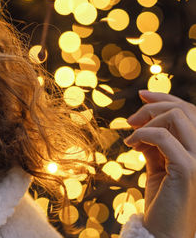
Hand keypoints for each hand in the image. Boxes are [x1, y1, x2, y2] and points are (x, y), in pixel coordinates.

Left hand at [124, 90, 195, 237]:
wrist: (164, 232)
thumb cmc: (162, 199)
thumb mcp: (158, 165)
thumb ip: (155, 143)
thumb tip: (141, 123)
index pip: (190, 112)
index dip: (165, 98)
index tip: (141, 95)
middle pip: (183, 110)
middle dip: (153, 107)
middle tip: (129, 120)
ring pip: (176, 117)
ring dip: (147, 120)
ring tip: (130, 136)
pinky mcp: (188, 169)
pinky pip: (163, 137)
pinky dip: (143, 134)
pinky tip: (130, 145)